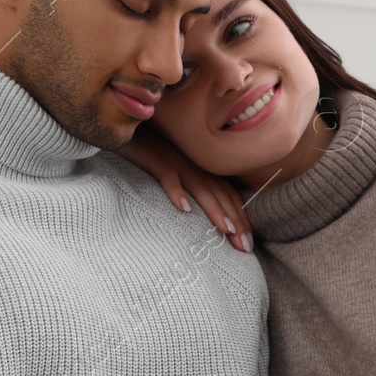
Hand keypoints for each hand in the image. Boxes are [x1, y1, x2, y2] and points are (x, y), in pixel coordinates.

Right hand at [118, 127, 252, 251]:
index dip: (241, 218)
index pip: (228, 195)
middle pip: (220, 195)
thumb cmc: (151, 153)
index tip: (248, 244)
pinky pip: (168, 176)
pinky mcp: (155, 159)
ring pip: (201, 187)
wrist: (127, 128)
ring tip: (227, 230)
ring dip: (215, 209)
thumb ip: (192, 187)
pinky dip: (176, 191)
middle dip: (236, 221)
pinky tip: (183, 208)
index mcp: (201, 169)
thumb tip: (200, 216)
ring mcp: (176, 162)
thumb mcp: (177, 170)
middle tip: (246, 247)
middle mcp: (194, 166)